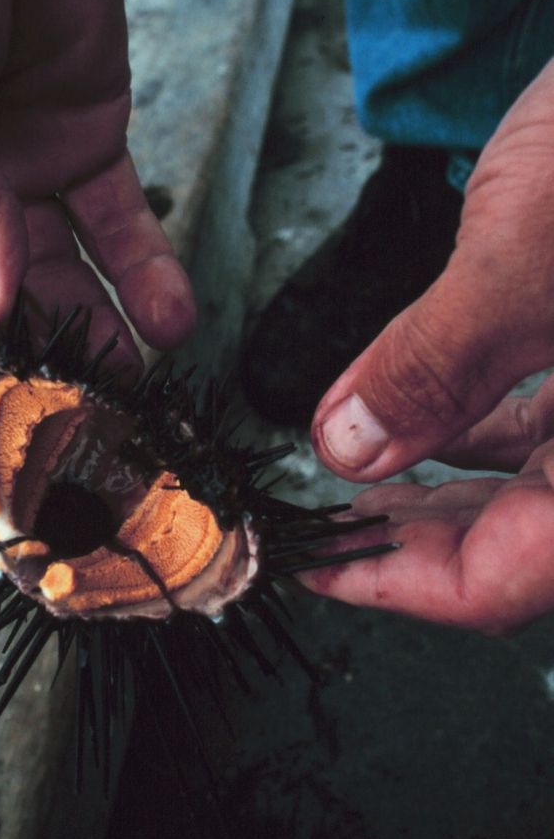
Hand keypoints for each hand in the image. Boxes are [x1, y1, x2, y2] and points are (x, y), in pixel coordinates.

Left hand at [302, 58, 553, 630]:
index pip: (512, 577)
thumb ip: (438, 361)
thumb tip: (349, 448)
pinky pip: (536, 429)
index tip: (311, 566)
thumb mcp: (528, 252)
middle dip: (403, 544)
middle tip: (307, 530)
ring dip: (430, 494)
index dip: (401, 586)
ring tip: (341, 484)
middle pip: (513, 543)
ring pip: (525, 493)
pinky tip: (414, 422)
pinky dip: (466, 434)